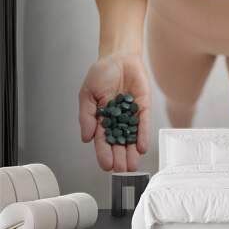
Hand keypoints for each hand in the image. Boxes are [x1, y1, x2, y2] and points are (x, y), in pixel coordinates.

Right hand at [79, 54, 150, 171]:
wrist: (119, 57)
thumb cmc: (101, 73)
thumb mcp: (88, 94)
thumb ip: (87, 116)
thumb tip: (86, 138)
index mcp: (102, 119)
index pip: (103, 140)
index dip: (104, 153)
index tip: (106, 166)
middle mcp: (117, 120)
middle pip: (119, 143)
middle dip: (120, 157)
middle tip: (122, 170)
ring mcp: (131, 115)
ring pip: (132, 138)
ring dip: (132, 152)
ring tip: (132, 166)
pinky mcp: (143, 108)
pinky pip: (143, 125)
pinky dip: (143, 136)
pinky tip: (141, 148)